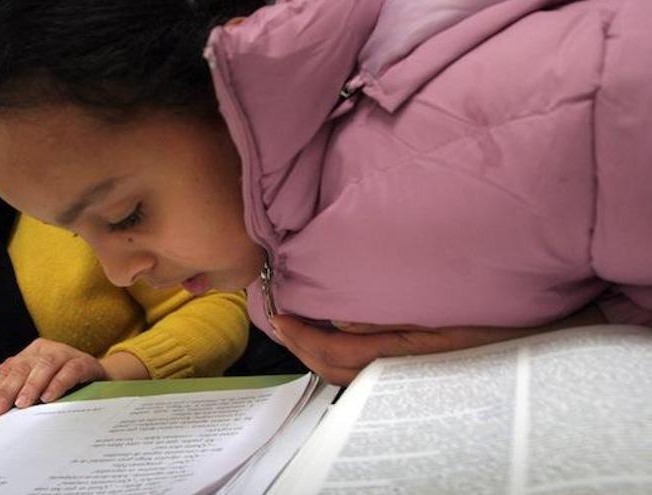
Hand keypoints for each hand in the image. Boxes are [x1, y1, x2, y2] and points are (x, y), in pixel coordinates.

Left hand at [0, 338, 106, 416]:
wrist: (99, 375)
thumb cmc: (64, 379)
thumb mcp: (39, 382)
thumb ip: (18, 385)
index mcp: (32, 352)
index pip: (10, 371)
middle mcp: (46, 350)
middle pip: (23, 367)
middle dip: (7, 390)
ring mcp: (65, 353)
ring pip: (44, 366)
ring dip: (31, 386)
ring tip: (21, 404)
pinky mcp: (83, 362)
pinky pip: (69, 371)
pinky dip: (58, 384)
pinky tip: (48, 397)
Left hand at [272, 316, 546, 384]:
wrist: (548, 342)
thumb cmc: (499, 317)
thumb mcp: (445, 306)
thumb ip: (391, 317)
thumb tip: (339, 320)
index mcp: (405, 357)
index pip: (336, 355)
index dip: (302, 337)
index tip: (280, 315)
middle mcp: (402, 375)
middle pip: (335, 370)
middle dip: (301, 348)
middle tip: (279, 322)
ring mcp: (410, 378)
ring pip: (349, 375)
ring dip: (318, 353)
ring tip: (299, 329)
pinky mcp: (418, 373)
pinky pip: (367, 372)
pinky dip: (341, 357)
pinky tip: (337, 338)